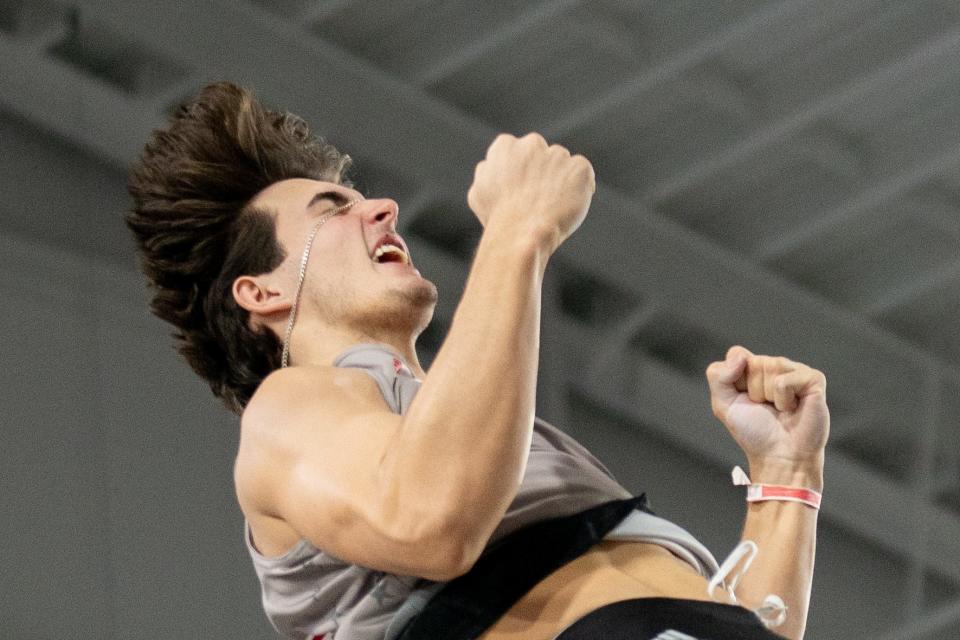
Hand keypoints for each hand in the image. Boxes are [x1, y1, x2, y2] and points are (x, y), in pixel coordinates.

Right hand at [467, 133, 595, 253]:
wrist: (521, 234)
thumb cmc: (497, 218)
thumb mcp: (478, 193)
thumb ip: (488, 174)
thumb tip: (490, 168)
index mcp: (505, 146)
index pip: (517, 151)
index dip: (522, 170)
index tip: (522, 188)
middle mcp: (532, 144)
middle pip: (543, 155)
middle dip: (543, 172)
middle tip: (538, 199)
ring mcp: (557, 154)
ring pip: (563, 165)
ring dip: (561, 181)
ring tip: (552, 208)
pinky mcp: (580, 168)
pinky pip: (583, 176)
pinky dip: (580, 189)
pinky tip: (567, 207)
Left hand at [706, 346, 828, 476]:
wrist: (778, 456)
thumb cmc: (754, 432)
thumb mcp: (723, 403)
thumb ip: (717, 375)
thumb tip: (741, 356)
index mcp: (755, 368)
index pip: (737, 354)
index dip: (735, 379)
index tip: (745, 400)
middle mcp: (776, 366)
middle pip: (753, 362)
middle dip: (753, 390)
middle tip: (766, 408)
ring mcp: (796, 370)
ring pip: (769, 368)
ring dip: (768, 396)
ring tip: (780, 409)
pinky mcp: (814, 379)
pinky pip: (784, 381)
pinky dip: (783, 400)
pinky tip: (793, 408)